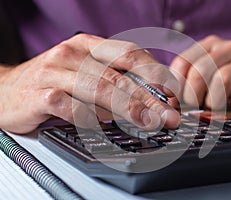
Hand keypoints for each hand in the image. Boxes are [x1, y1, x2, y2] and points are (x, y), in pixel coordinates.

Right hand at [0, 34, 179, 133]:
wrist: (5, 88)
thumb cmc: (50, 81)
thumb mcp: (83, 71)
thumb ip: (112, 80)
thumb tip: (147, 97)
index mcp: (87, 45)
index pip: (129, 53)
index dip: (154, 73)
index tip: (171, 94)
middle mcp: (72, 55)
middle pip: (118, 75)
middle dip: (148, 98)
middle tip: (168, 116)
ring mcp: (54, 74)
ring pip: (99, 89)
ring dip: (128, 108)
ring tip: (148, 123)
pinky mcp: (38, 96)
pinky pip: (70, 107)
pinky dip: (90, 118)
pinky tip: (101, 125)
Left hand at [170, 35, 230, 109]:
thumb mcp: (210, 71)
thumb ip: (190, 80)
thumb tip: (169, 99)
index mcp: (209, 44)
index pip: (183, 62)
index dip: (176, 85)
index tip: (175, 101)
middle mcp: (228, 47)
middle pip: (200, 72)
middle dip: (193, 96)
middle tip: (196, 107)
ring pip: (222, 80)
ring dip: (215, 100)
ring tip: (217, 105)